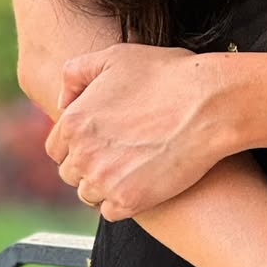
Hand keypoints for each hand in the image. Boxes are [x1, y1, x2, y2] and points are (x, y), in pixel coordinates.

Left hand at [44, 42, 230, 219]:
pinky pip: (110, 210)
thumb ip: (76, 72)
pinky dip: (123, 199)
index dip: (79, 141)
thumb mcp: (116, 56)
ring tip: (135, 163)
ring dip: (106, 182)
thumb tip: (63, 101)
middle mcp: (82, 155)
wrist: (209, 104)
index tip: (103, 137)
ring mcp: (104, 181)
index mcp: (74, 121)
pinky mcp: (128, 201)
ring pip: (89, 193)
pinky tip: (143, 178)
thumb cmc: (168, 76)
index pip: (57, 147)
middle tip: (122, 149)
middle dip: (91, 162)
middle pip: (71, 172)